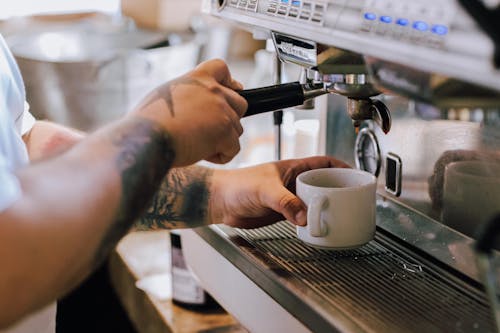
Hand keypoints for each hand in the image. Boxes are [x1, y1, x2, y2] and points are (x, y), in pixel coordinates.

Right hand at [131, 59, 246, 166]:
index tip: (231, 91)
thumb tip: (194, 105)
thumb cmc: (147, 123)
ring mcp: (221, 110)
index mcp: (197, 78)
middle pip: (240, 105)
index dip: (229, 82)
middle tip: (208, 133)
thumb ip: (187, 95)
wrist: (146, 138)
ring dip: (221, 141)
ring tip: (194, 145)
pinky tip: (199, 154)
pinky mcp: (225, 131)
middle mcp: (213, 91)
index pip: (221, 68)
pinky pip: (233, 149)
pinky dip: (219, 156)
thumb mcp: (165, 96)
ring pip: (236, 130)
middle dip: (229, 120)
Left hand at [208, 156, 350, 228]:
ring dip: (325, 207)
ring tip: (338, 215)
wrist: (220, 202)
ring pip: (313, 200)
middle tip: (350, 200)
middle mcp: (292, 182)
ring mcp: (288, 197)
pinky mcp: (282, 212)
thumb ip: (285, 202)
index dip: (340, 166)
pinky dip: (312, 220)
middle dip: (337, 190)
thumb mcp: (265, 190)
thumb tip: (304, 216)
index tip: (354, 174)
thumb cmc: (236, 185)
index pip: (323, 162)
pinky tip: (317, 226)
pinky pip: (303, 215)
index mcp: (292, 168)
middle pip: (322, 183)